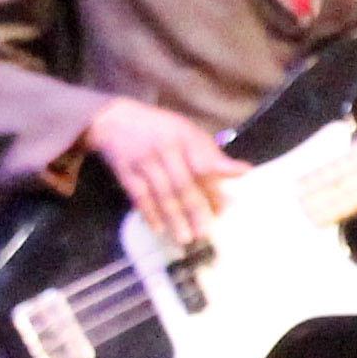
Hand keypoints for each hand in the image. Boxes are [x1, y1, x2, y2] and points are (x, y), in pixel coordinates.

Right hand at [82, 96, 238, 245]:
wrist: (114, 119)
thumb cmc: (160, 129)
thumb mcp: (187, 132)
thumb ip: (211, 155)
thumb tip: (242, 172)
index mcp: (186, 137)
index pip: (204, 165)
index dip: (215, 188)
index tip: (227, 206)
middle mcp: (165, 148)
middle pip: (183, 183)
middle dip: (196, 210)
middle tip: (205, 232)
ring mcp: (144, 160)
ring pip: (162, 193)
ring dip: (174, 218)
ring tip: (185, 238)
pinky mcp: (125, 170)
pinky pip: (139, 195)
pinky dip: (149, 213)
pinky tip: (159, 229)